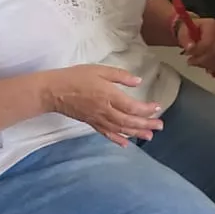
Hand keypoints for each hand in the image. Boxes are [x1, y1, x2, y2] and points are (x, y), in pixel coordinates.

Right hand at [42, 65, 160, 145]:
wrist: (54, 91)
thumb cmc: (77, 77)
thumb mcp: (100, 70)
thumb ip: (120, 76)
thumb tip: (138, 81)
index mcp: (109, 96)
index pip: (132, 107)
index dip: (146, 109)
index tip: (157, 108)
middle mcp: (105, 110)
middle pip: (129, 121)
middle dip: (146, 124)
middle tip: (160, 126)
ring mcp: (98, 119)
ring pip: (120, 129)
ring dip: (136, 133)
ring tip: (149, 136)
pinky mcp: (91, 123)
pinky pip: (106, 133)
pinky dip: (117, 139)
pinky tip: (126, 143)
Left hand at [176, 16, 214, 74]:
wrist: (197, 30)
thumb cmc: (191, 30)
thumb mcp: (183, 31)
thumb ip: (185, 39)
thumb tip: (190, 47)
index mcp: (211, 25)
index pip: (208, 43)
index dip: (197, 51)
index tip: (187, 53)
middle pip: (214, 51)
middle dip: (201, 59)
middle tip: (190, 61)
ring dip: (205, 64)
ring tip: (195, 62)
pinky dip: (212, 66)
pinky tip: (204, 65)